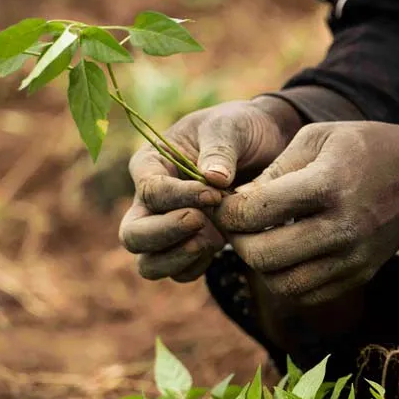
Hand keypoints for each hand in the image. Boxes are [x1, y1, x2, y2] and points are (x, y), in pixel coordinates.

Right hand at [119, 97, 301, 282]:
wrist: (265, 146)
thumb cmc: (240, 130)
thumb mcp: (230, 127)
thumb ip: (219, 149)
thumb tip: (213, 178)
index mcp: (150, 164)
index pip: (149, 191)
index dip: (179, 198)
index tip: (215, 193)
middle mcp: (150, 201)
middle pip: (133, 235)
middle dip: (165, 234)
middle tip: (202, 222)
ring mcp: (167, 228)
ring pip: (149, 263)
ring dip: (179, 257)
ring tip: (215, 238)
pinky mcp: (190, 246)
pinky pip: (180, 272)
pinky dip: (197, 266)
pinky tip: (221, 245)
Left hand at [212, 121, 398, 305]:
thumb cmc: (362, 149)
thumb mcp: (316, 138)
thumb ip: (273, 170)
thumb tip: (236, 203)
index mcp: (327, 185)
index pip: (255, 212)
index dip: (228, 211)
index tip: (225, 204)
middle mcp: (341, 228)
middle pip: (264, 256)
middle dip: (239, 242)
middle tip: (238, 227)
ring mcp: (352, 258)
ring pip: (283, 285)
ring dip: (261, 267)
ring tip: (261, 242)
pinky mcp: (359, 275)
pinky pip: (307, 294)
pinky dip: (286, 281)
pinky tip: (287, 256)